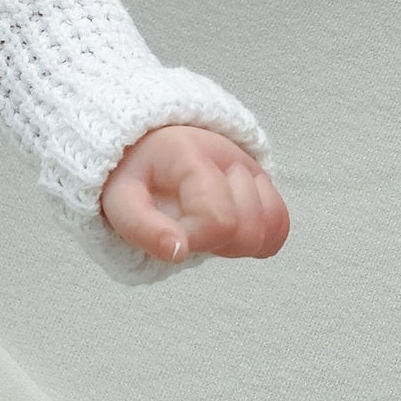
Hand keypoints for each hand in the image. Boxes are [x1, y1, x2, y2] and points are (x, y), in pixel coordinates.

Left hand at [99, 124, 289, 264]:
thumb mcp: (120, 200)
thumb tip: (178, 252)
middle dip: (218, 243)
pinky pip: (281, 222)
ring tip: (205, 224)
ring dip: (238, 240)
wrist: (146, 148)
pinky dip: (259, 236)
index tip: (173, 235)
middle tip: (187, 228)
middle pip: (250, 228)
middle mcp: (228, 153)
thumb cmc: (133, 176)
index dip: (198, 241)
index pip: (220, 219)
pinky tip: (227, 229)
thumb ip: (142, 229)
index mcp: (188, 152)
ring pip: (272, 225)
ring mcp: (249, 165)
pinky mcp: (262, 179)